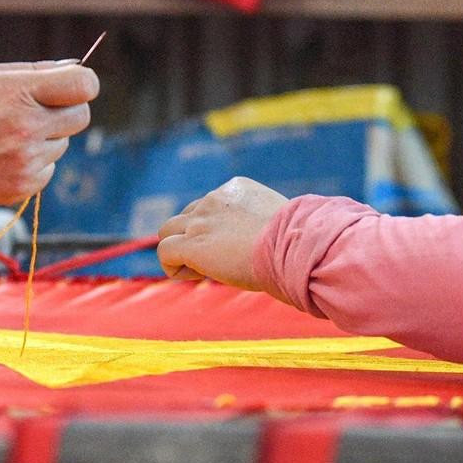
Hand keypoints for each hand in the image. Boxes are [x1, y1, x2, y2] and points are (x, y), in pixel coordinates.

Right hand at [0, 62, 97, 207]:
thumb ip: (34, 71)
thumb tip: (74, 68)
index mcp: (21, 93)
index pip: (84, 86)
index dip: (82, 85)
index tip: (71, 87)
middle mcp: (28, 128)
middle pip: (81, 117)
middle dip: (66, 111)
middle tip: (37, 110)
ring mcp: (26, 162)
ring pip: (62, 145)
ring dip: (44, 138)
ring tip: (4, 136)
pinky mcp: (22, 187)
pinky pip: (47, 170)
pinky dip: (33, 164)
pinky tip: (0, 156)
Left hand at [156, 177, 288, 293]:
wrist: (293, 247)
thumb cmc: (297, 241)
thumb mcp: (278, 222)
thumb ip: (260, 223)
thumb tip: (260, 242)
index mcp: (235, 187)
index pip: (209, 205)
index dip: (215, 229)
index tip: (235, 247)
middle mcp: (214, 198)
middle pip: (187, 216)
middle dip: (195, 237)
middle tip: (219, 260)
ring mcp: (201, 219)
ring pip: (168, 230)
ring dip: (179, 250)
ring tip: (202, 270)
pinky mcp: (192, 243)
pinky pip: (165, 251)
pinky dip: (173, 266)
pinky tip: (196, 275)